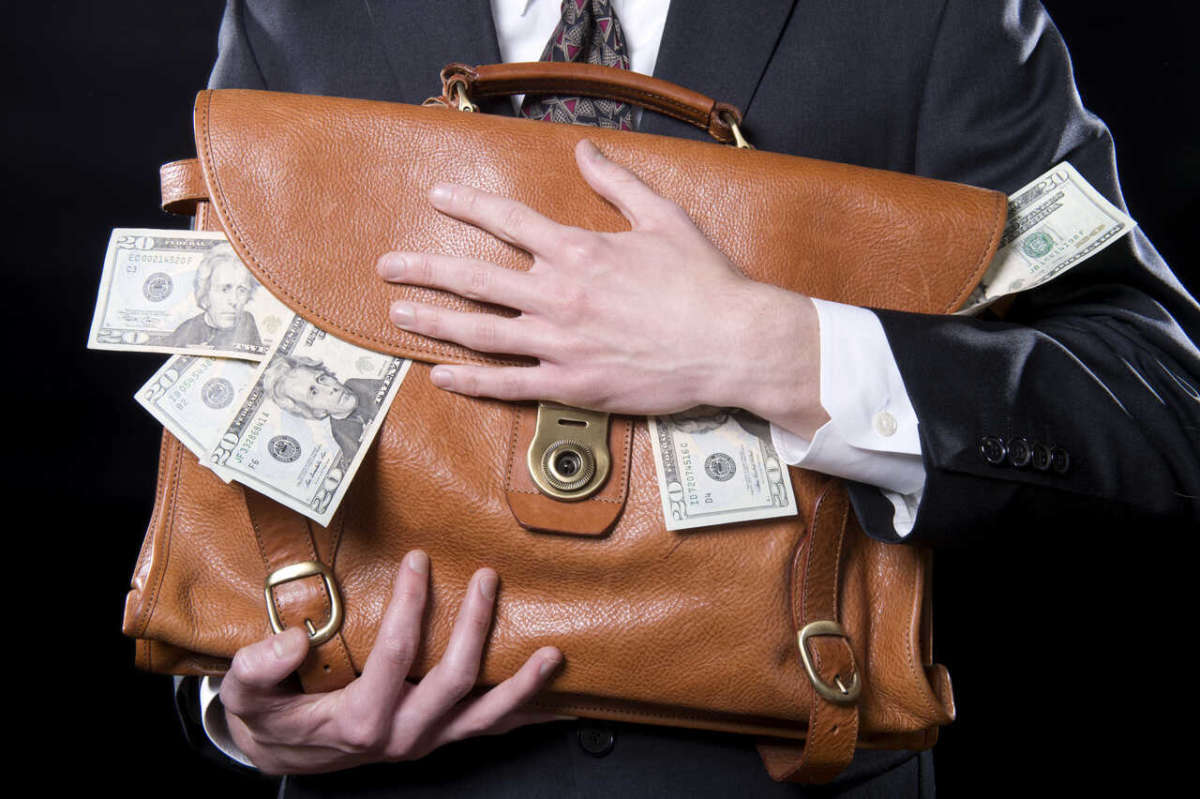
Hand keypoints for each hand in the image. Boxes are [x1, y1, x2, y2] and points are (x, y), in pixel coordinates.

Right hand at [220, 551, 563, 774]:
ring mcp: (425, 740)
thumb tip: (291, 640)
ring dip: (522, 686)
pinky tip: (552, 701)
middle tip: (487, 579)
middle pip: (453, 680)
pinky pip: (486, 730)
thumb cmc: (272, 716)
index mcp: (359, 720)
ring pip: (484, 716)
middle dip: (476, 626)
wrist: (286, 753)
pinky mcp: (438, 738)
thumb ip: (260, 669)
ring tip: (552, 655)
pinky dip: (521, 715)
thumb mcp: (248, 696)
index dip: (410, 605)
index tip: (418, 562)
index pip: (396, 654)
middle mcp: (401, 735)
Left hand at [377, 139, 826, 437]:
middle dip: (425, 269)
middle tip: (389, 266)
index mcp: (578, 252)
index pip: (508, 221)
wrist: (731, 343)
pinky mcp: (571, 385)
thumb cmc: (703, 281)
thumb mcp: (663, 218)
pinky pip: (509, 385)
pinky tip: (442, 376)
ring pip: (480, 332)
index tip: (436, 197)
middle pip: (475, 279)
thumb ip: (617, 183)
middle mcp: (558, 296)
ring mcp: (560, 344)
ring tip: (399, 315)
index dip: (467, 206)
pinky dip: (472, 381)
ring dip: (434, 322)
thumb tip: (584, 151)